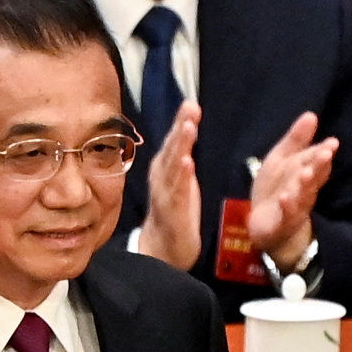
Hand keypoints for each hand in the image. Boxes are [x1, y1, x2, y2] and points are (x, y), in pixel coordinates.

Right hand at [135, 101, 202, 271]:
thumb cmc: (174, 210)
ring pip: (173, 166)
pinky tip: (187, 163)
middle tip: (189, 108)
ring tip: (188, 128)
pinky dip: (182, 176)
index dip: (181, 121)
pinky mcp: (174, 212)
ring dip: (180, 146)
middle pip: (171, 148)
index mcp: (164, 168)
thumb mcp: (179, 177)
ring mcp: (166, 194)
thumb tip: (188, 123)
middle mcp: (161, 178)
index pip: (174, 140)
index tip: (190, 103)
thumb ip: (181, 152)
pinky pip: (178, 192)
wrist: (164, 248)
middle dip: (180, 127)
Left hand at [245, 112, 338, 269]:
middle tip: (325, 154)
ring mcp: (295, 207)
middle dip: (319, 166)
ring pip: (303, 195)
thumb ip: (296, 140)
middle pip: (314, 177)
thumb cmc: (276, 188)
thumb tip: (311, 114)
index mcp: (305, 173)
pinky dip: (287, 206)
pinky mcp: (282, 222)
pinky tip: (285, 198)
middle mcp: (304, 190)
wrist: (265, 224)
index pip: (316, 161)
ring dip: (305, 184)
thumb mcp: (281, 160)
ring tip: (305, 173)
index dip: (323, 152)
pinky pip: (286, 214)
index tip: (332, 143)